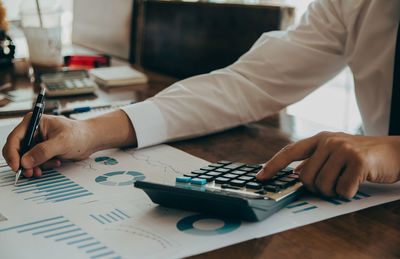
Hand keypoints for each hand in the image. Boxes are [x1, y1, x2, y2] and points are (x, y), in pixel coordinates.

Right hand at [2, 110, 136, 177]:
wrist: (91, 140)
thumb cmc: (79, 134)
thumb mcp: (62, 142)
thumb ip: (43, 152)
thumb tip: (26, 161)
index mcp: (34, 122)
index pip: (15, 138)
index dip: (12, 154)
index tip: (17, 167)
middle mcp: (32, 131)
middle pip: (17, 150)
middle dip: (24, 163)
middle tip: (31, 173)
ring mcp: (37, 142)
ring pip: (26, 158)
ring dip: (34, 166)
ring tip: (47, 168)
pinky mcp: (42, 151)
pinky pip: (36, 162)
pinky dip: (43, 166)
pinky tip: (56, 163)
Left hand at [256, 132, 399, 198]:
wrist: (394, 152)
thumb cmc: (361, 155)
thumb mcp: (335, 152)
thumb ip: (315, 160)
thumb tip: (294, 174)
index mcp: (320, 139)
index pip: (289, 151)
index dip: (272, 165)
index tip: (260, 177)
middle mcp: (329, 141)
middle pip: (305, 178)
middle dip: (316, 188)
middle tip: (332, 184)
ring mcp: (343, 150)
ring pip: (322, 186)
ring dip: (333, 192)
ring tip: (345, 182)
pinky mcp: (358, 162)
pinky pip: (342, 190)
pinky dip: (348, 193)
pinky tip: (356, 183)